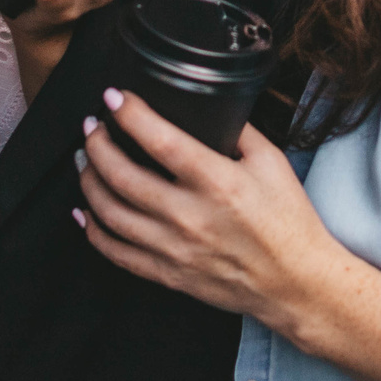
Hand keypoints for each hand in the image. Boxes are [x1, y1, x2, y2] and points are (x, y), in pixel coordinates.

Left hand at [75, 88, 334, 330]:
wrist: (296, 283)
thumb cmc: (288, 221)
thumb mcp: (273, 162)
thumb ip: (239, 131)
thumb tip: (208, 107)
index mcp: (218, 182)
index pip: (160, 140)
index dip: (130, 114)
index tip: (113, 97)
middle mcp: (190, 216)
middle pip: (122, 176)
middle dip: (96, 145)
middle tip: (90, 126)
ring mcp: (174, 249)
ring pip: (110, 213)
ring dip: (89, 182)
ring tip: (84, 160)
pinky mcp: (168, 274)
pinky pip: (117, 253)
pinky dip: (93, 230)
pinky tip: (85, 212)